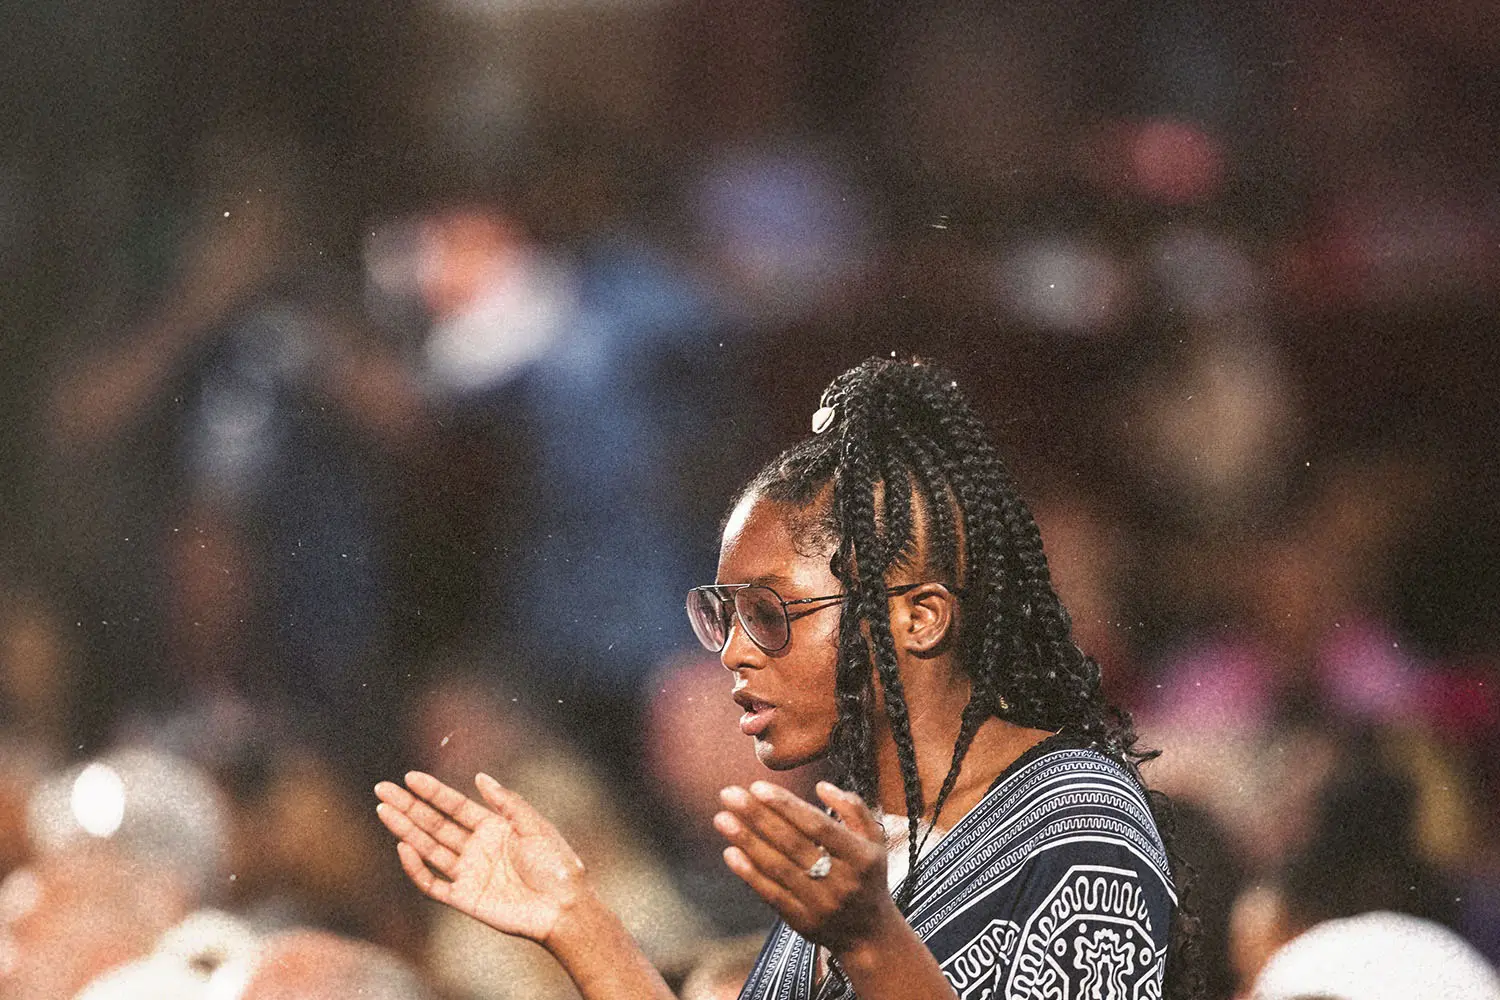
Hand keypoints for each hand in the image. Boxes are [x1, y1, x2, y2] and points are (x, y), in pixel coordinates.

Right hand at [375, 771, 588, 945]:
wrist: (563, 908)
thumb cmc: (557, 866)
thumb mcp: (535, 827)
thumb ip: (508, 803)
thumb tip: (480, 777)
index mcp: (493, 827)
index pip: (455, 806)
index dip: (432, 792)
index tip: (410, 777)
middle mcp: (476, 847)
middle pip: (435, 824)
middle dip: (409, 806)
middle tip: (382, 789)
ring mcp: (468, 872)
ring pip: (428, 848)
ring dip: (405, 830)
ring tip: (384, 810)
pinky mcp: (464, 898)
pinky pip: (432, 883)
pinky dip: (416, 868)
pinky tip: (404, 847)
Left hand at [715, 780, 899, 954]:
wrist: (869, 934)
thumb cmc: (867, 876)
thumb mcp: (874, 841)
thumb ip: (853, 809)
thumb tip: (821, 785)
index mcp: (860, 856)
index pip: (818, 826)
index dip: (787, 805)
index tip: (757, 786)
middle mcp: (841, 880)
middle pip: (792, 844)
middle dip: (757, 816)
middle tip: (728, 794)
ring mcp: (820, 903)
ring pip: (778, 868)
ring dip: (746, 841)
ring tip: (721, 818)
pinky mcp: (802, 921)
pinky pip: (771, 894)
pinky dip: (749, 873)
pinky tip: (730, 852)